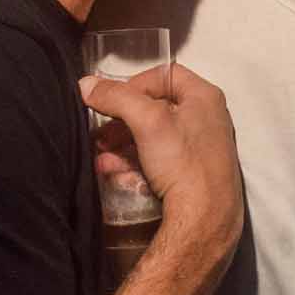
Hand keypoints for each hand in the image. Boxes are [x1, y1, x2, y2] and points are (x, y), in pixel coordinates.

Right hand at [80, 64, 241, 258]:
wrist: (204, 220)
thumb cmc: (184, 163)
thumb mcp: (147, 121)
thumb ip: (116, 97)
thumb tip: (87, 84)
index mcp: (205, 97)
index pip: (165, 74)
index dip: (135, 83)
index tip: (113, 100)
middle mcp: (207, 119)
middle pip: (155, 107)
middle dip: (122, 121)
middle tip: (101, 133)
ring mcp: (201, 147)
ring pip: (153, 136)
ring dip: (123, 144)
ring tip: (103, 157)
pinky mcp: (192, 173)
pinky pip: (158, 160)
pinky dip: (135, 162)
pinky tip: (116, 173)